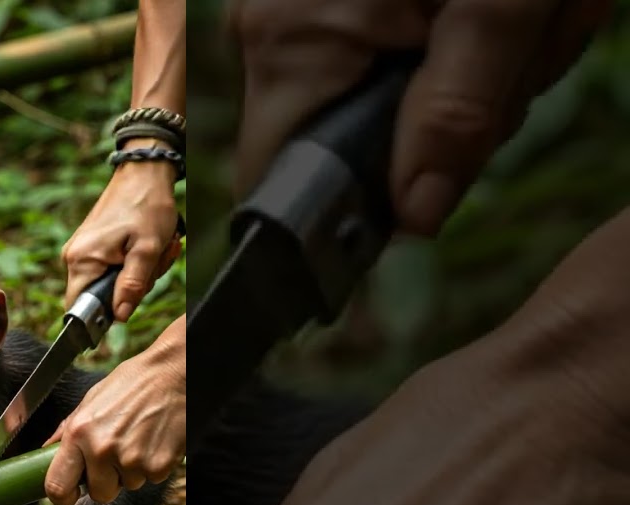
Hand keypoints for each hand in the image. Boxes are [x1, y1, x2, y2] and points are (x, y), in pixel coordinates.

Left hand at [44, 316, 185, 504]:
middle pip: (98, 494)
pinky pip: (150, 478)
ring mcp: (132, 460)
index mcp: (79, 432)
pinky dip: (153, 465)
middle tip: (115, 456)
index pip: (57, 486)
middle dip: (106, 482)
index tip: (70, 495)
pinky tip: (154, 440)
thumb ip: (68, 429)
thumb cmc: (133, 382)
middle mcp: (102, 449)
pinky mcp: (158, 466)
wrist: (174, 374)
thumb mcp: (92, 400)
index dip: (63, 497)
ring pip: (127, 485)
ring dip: (132, 470)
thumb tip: (46, 450)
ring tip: (139, 438)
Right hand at [61, 140, 181, 321]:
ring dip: (135, 274)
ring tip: (152, 250)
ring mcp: (81, 250)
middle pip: (98, 297)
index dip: (102, 315)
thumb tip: (119, 316)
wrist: (143, 173)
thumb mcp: (147, 250)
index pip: (78, 308)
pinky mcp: (91, 245)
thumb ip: (132, 286)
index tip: (128, 299)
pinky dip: (130, 263)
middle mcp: (74, 256)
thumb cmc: (147, 206)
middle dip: (130, 288)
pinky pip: (108, 268)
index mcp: (82, 260)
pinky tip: (144, 247)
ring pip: (107, 282)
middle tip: (152, 264)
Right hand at [228, 0, 612, 234]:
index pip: (279, 183)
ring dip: (439, 88)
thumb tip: (415, 215)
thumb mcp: (504, 8)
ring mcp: (283, 8)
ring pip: (351, 102)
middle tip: (503, 69)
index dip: (347, 210)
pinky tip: (469, 11)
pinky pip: (357, 58)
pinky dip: (429, 52)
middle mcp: (268, 27)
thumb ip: (458, 115)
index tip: (423, 185)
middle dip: (424, 130)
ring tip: (494, 23)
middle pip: (328, 142)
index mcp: (296, 41)